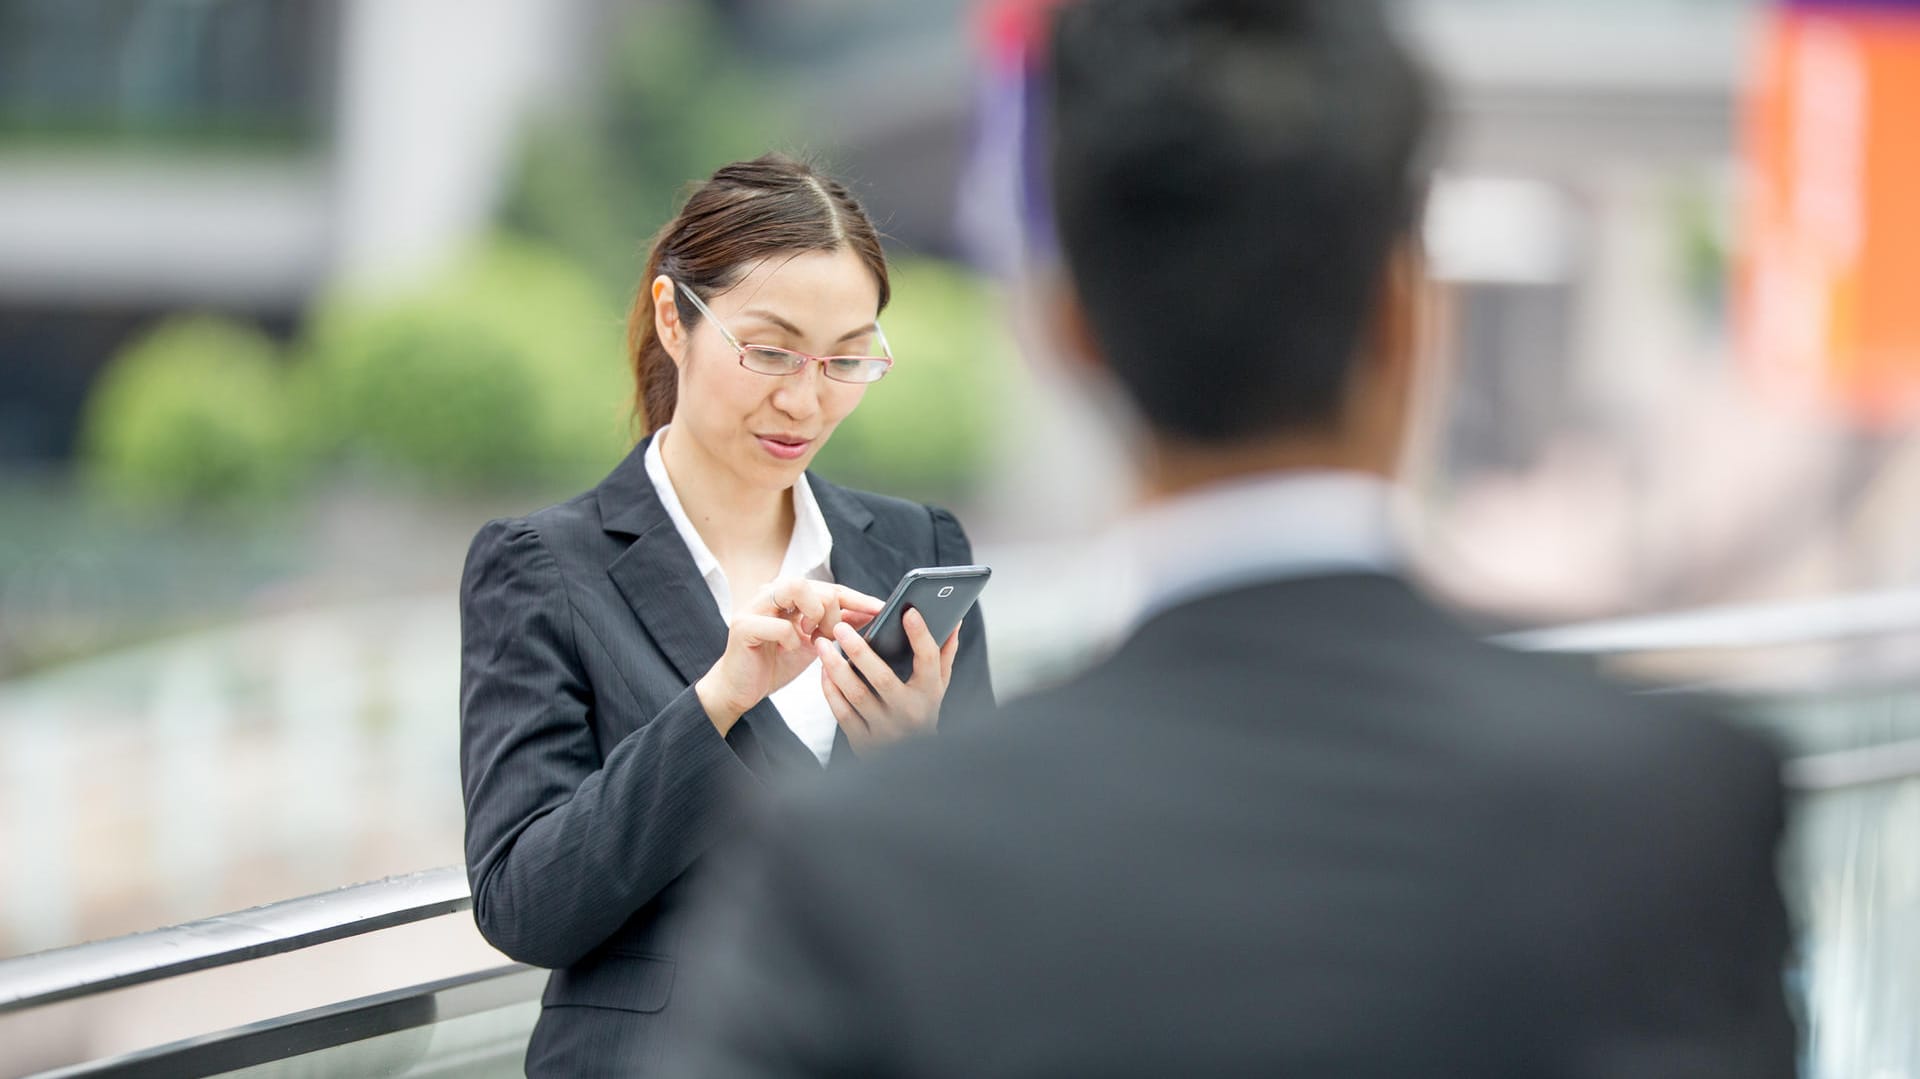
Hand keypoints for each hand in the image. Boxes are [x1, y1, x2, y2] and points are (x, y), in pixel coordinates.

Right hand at [696, 580, 882, 734]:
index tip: (879, 609)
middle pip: (814, 582)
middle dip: (832, 610)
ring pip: (794, 587)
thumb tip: (869, 613)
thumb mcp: (814, 643)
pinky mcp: (743, 627)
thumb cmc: (775, 663)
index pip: (828, 587)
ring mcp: (754, 607)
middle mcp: (770, 594)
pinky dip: (791, 637)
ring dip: (813, 612)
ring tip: (814, 635)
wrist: (740, 689)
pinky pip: (778, 623)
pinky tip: (792, 648)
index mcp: (787, 595)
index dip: (856, 597)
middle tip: (832, 635)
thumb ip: (836, 626)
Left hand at [816, 607, 959, 752]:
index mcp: (929, 693)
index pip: (928, 660)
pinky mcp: (864, 742)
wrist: (913, 763)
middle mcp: (909, 712)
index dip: (920, 635)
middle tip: (841, 626)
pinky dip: (830, 690)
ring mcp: (886, 730)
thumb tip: (954, 620)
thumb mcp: (937, 686)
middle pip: (882, 678)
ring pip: (856, 695)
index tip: (909, 612)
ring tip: (823, 644)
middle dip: (860, 650)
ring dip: (836, 668)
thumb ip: (944, 654)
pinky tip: (824, 671)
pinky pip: (842, 713)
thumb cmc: (923, 713)